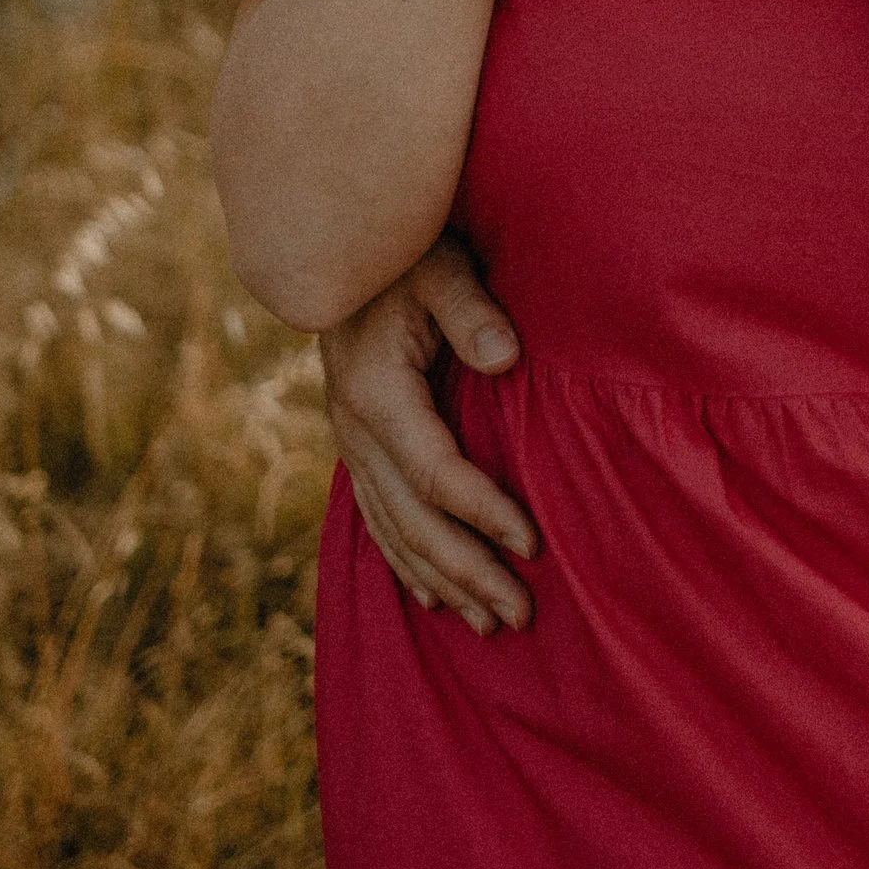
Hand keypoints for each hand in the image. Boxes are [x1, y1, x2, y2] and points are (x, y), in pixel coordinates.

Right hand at [320, 238, 539, 632]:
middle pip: (413, 521)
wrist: (335, 243)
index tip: (533, 545)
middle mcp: (354, 428)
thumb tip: (506, 358)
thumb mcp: (439, 264)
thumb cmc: (402, 249)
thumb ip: (470, 308)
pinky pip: (377, 518)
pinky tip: (434, 598)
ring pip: (393, 530)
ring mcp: (349, 440)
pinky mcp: (355, 443)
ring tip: (490, 625)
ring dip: (442, 581)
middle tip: (520, 616)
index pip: (435, 472)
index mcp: (376, 392)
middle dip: (468, 571)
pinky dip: (405, 563)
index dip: (482, 513)